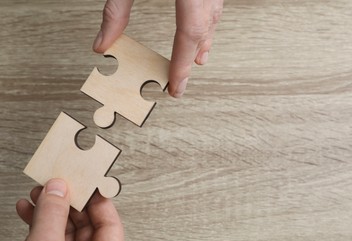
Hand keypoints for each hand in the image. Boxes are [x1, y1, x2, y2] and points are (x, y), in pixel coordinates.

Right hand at [9, 179, 123, 240]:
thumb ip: (53, 217)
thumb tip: (59, 189)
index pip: (110, 225)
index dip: (99, 200)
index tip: (88, 180)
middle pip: (86, 225)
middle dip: (69, 201)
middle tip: (59, 182)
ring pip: (65, 230)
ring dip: (50, 210)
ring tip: (39, 193)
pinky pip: (48, 240)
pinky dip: (37, 223)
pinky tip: (28, 209)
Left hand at [93, 0, 223, 97]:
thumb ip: (116, 11)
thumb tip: (102, 43)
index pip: (189, 33)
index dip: (182, 64)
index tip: (176, 86)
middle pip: (203, 29)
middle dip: (192, 58)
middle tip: (181, 82)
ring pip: (212, 17)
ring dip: (204, 40)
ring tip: (198, 59)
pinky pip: (213, 5)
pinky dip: (207, 20)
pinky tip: (203, 25)